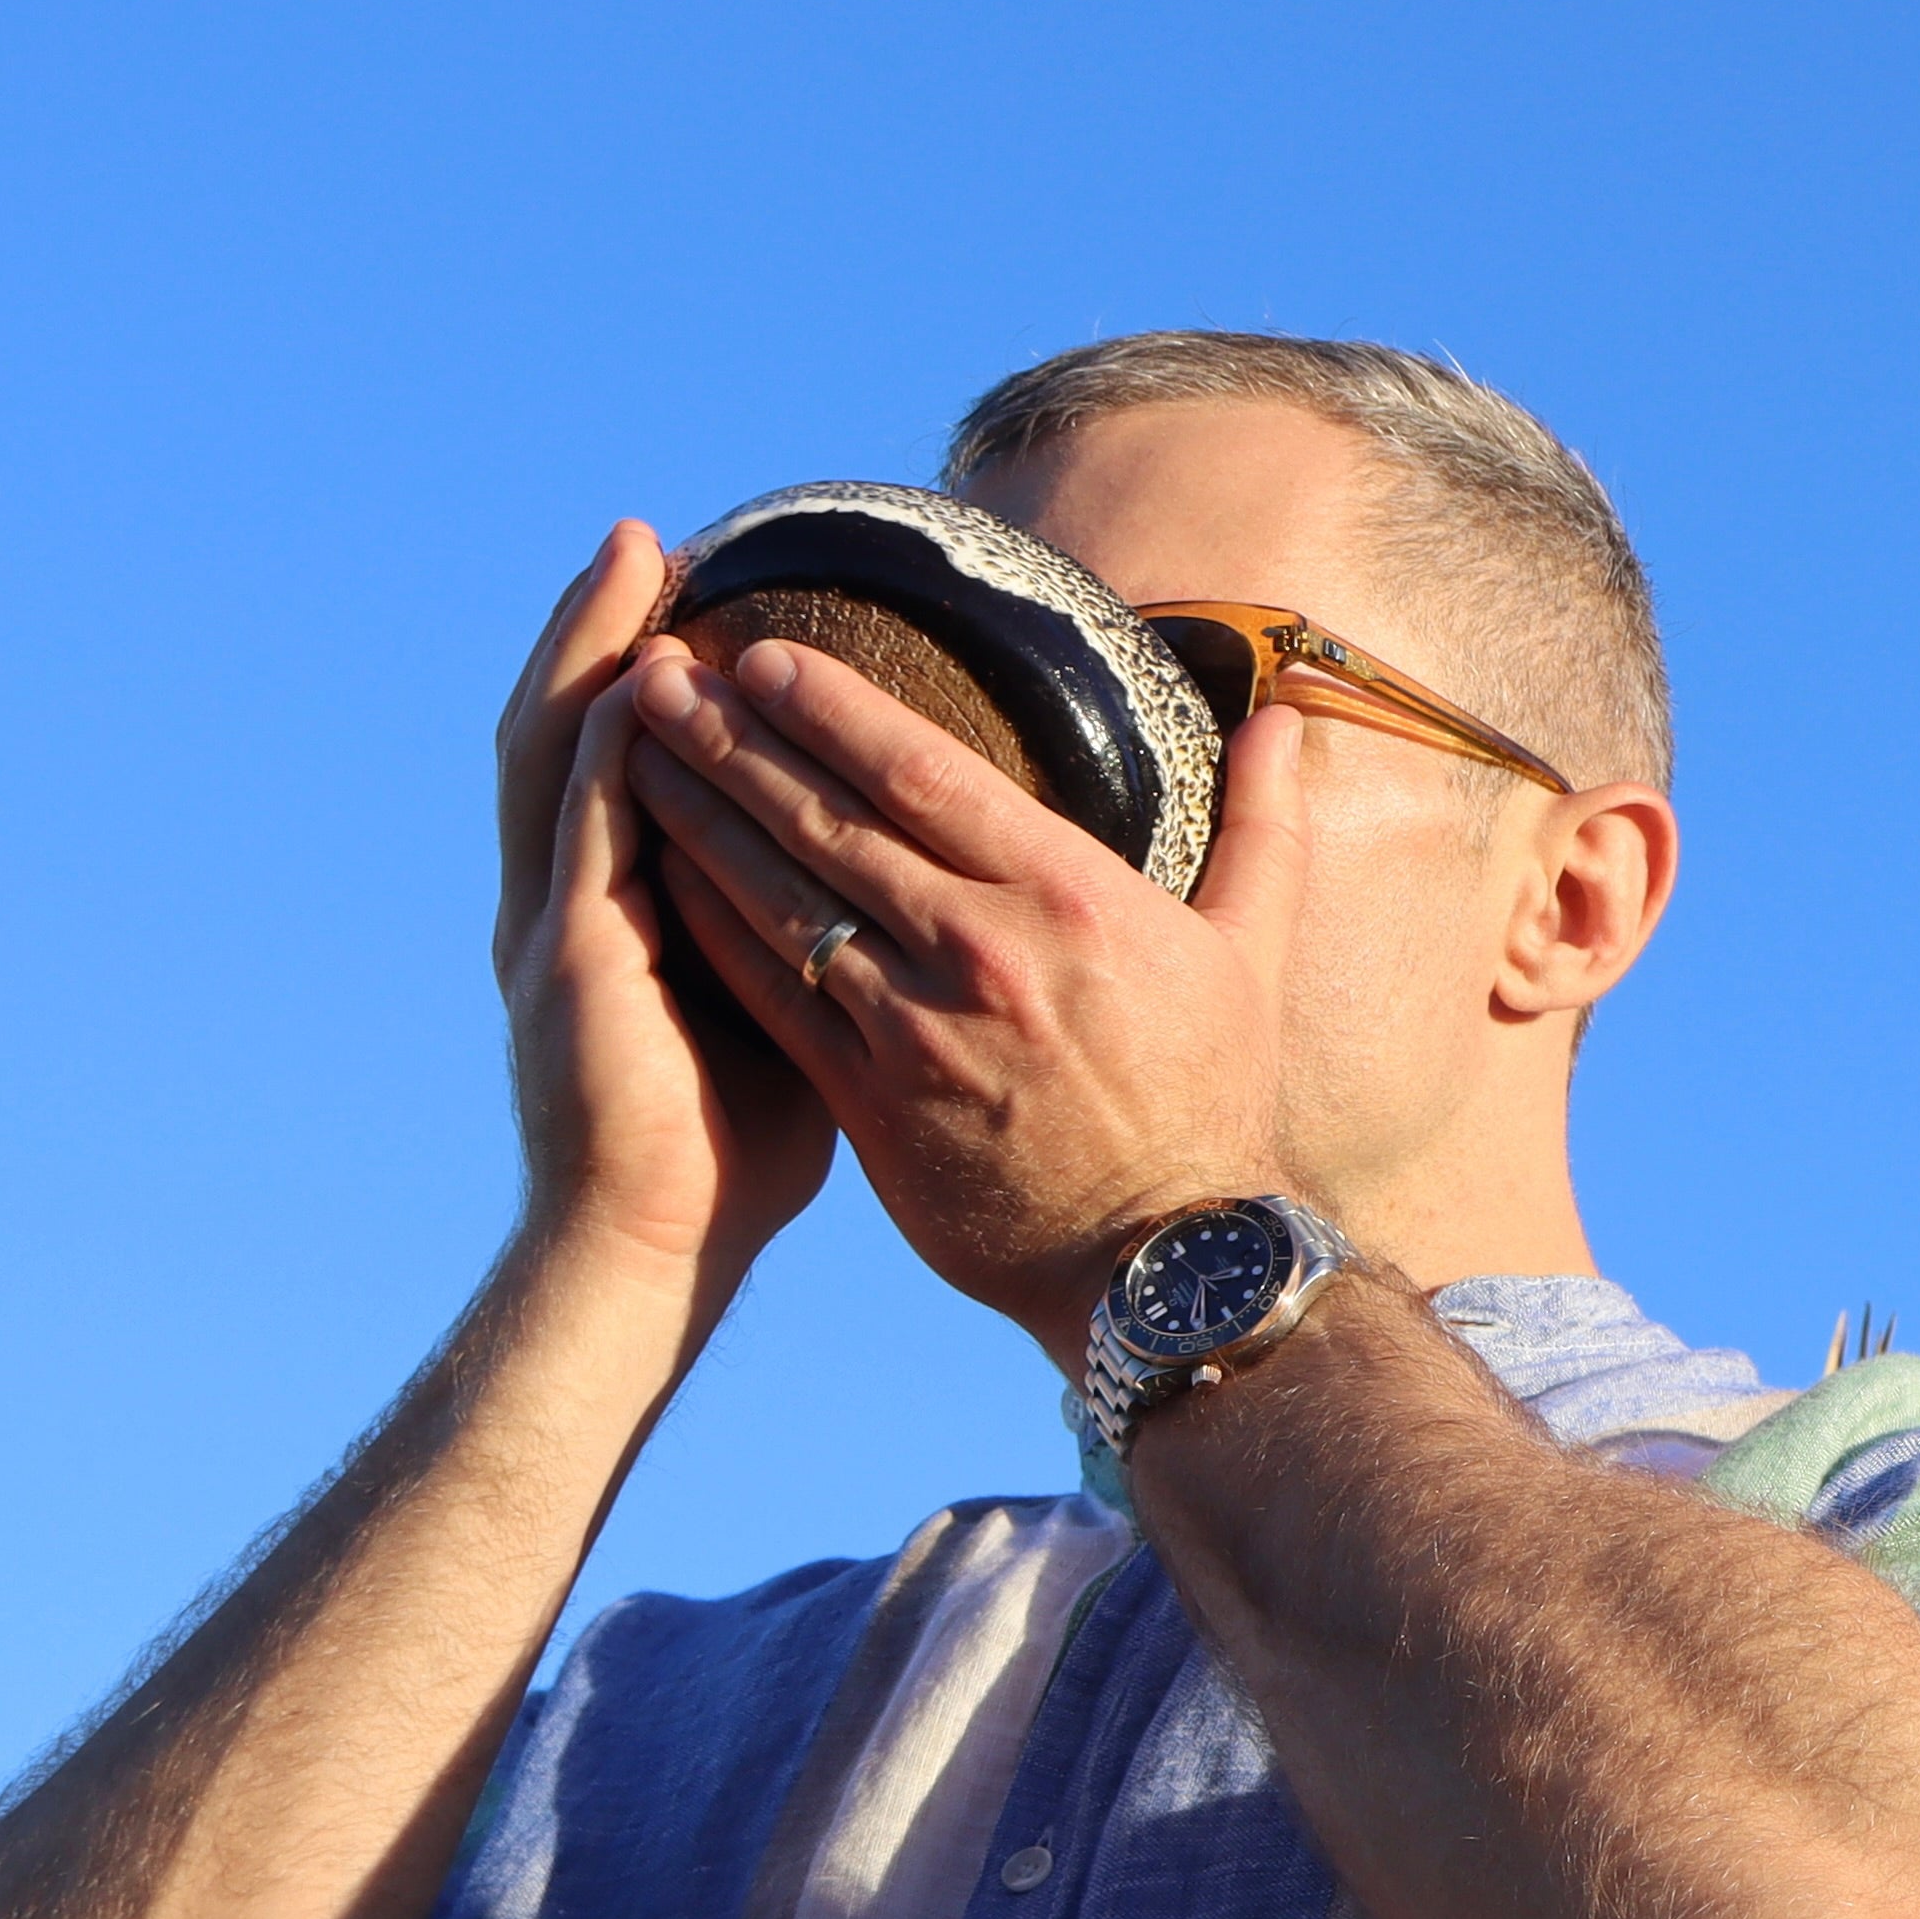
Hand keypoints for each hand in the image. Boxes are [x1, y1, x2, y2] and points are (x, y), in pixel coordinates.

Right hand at [493, 524, 836, 1306]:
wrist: (659, 1244)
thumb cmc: (735, 1144)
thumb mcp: (789, 1001)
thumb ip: (812, 922)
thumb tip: (906, 872)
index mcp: (627, 904)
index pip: (634, 760)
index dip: (656, 670)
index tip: (698, 583)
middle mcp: (577, 895)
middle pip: (583, 728)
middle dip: (612, 628)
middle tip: (655, 536)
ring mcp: (560, 921)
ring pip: (564, 754)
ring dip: (594, 653)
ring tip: (633, 563)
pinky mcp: (568, 958)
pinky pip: (582, 828)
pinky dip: (603, 749)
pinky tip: (637, 684)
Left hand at [624, 636, 1308, 1360]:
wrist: (1161, 1263)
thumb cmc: (1211, 1102)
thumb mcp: (1252, 954)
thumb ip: (1261, 825)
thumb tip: (1281, 720)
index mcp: (1066, 896)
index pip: (923, 771)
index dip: (831, 706)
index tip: (764, 656)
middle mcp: (978, 949)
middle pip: (829, 819)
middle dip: (733, 738)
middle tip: (660, 674)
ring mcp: (915, 1028)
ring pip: (781, 899)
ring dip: (701, 818)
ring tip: (638, 754)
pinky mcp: (872, 1102)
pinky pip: (771, 997)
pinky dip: (710, 930)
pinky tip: (658, 879)